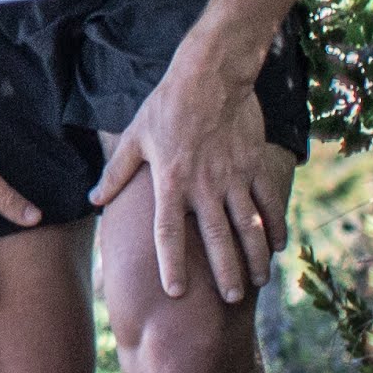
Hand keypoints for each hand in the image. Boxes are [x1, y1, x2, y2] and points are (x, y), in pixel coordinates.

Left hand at [93, 58, 289, 303]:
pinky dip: (276, 225)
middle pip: (216, 239)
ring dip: (255, 257)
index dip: (171, 264)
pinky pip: (269, 201)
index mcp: (170, 182)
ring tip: (258, 282)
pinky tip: (278, 246)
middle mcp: (203, 186)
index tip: (175, 292)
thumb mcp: (134, 137)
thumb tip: (94, 199)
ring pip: (248, 227)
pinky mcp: (254, 164)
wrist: (210, 73)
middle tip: (230, 299)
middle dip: (225, 273)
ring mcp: (233, 177)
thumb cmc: (167, 104)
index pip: (168, 233)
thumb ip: (115, 173)